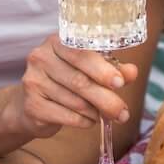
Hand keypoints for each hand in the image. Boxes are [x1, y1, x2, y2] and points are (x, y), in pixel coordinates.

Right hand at [16, 35, 135, 132]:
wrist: (30, 105)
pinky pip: (67, 116)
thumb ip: (111, 69)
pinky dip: (84, 121)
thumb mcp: (87, 70)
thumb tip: (132, 72)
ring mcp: (33, 81)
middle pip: (80, 81)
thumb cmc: (64, 83)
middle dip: (106, 99)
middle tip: (123, 112)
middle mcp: (41, 58)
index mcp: (56, 42)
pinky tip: (88, 120)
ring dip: (95, 112)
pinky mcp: (32, 105)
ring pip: (76, 101)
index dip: (103, 69)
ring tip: (102, 115)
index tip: (120, 83)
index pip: (82, 53)